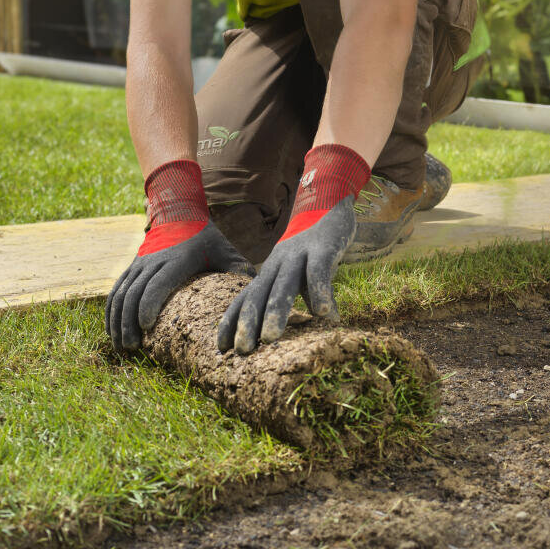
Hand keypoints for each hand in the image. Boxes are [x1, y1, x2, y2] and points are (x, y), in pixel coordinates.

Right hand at [106, 159, 252, 350]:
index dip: (149, 306)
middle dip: (130, 322)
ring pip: (121, 294)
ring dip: (117, 321)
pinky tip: (112, 332)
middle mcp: (153, 262)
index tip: (147, 328)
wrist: (179, 212)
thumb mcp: (226, 250)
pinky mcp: (131, 268)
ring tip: (123, 345)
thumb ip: (240, 270)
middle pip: (134, 294)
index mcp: (178, 260)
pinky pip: (115, 291)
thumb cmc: (207, 237)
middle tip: (134, 347)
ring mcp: (139, 264)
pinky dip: (110, 312)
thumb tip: (257, 294)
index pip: (158, 284)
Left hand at [217, 144, 369, 353]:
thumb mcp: (300, 266)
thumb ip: (302, 290)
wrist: (327, 197)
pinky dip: (321, 292)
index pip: (245, 297)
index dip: (233, 321)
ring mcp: (300, 254)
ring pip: (284, 284)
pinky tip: (324, 314)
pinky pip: (320, 271)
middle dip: (248, 323)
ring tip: (271, 338)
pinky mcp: (323, 247)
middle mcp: (279, 262)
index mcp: (270, 268)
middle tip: (242, 351)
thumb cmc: (313, 241)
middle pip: (259, 294)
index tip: (222, 349)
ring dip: (275, 311)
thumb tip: (316, 319)